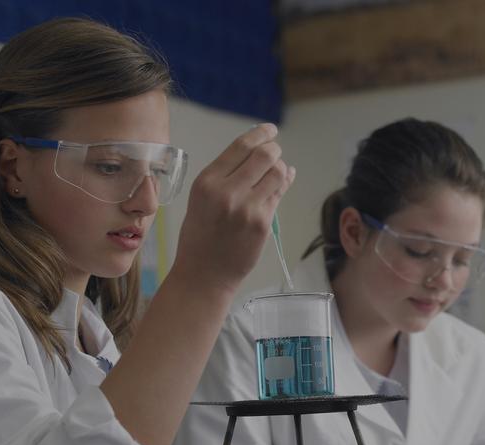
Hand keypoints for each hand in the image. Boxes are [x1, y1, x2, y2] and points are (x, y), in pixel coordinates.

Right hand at [172, 123, 294, 289]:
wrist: (204, 274)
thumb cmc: (200, 236)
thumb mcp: (202, 200)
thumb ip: (226, 176)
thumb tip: (257, 152)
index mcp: (207, 182)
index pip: (241, 146)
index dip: (261, 134)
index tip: (270, 131)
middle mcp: (226, 191)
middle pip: (265, 155)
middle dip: (274, 150)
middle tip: (275, 154)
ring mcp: (247, 208)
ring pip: (278, 173)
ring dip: (281, 168)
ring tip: (276, 173)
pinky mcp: (262, 223)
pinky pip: (279, 195)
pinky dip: (284, 185)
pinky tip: (282, 183)